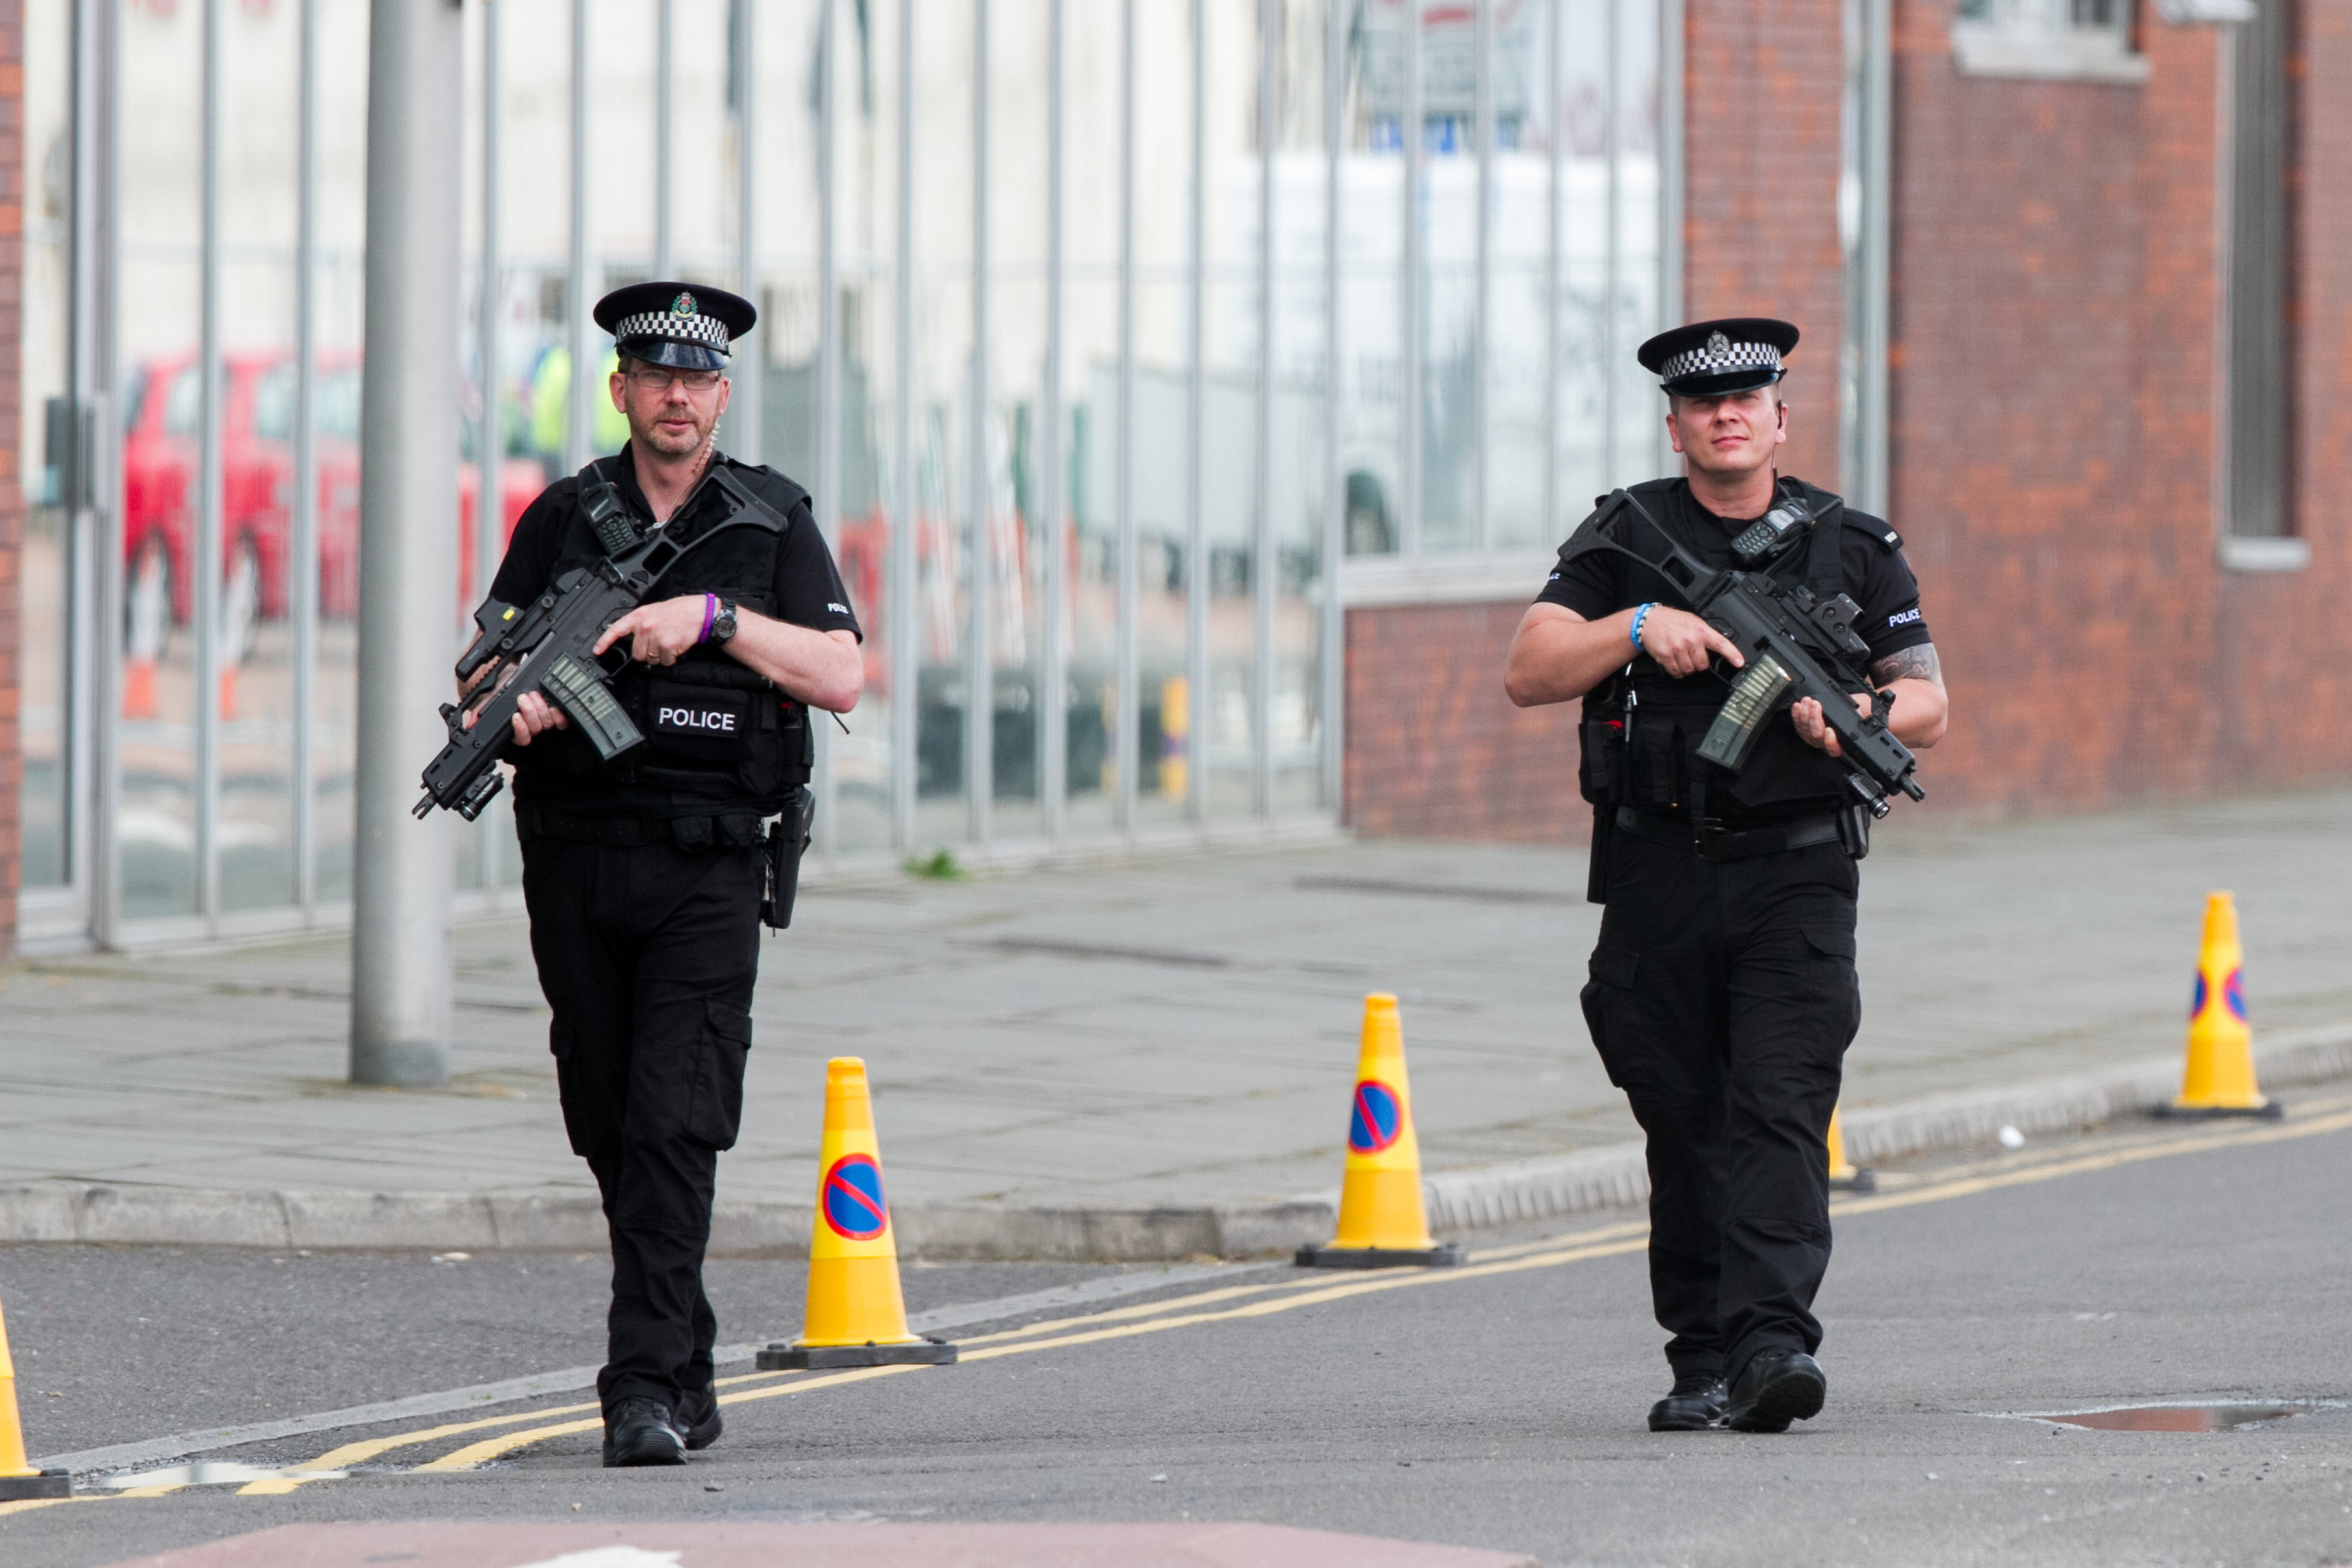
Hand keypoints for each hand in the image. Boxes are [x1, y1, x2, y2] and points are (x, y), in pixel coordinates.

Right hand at [458, 689, 570, 746]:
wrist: (511, 674)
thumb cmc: (500, 688)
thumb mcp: (488, 698)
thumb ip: (480, 713)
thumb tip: (471, 726)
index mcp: (515, 728)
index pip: (520, 738)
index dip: (520, 729)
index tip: (516, 716)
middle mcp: (531, 726)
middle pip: (535, 728)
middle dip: (530, 713)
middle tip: (524, 698)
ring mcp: (544, 720)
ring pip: (547, 723)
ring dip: (541, 708)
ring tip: (533, 695)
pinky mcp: (556, 713)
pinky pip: (562, 721)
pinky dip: (559, 714)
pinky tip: (553, 706)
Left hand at [594, 594, 710, 666]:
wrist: (699, 613)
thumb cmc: (679, 612)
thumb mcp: (654, 611)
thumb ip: (641, 624)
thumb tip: (632, 640)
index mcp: (639, 616)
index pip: (616, 630)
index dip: (604, 642)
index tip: (597, 651)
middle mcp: (645, 626)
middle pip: (637, 653)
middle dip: (647, 653)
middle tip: (659, 643)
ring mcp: (655, 636)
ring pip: (651, 659)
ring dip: (660, 656)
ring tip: (669, 642)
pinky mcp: (667, 645)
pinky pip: (664, 662)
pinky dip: (671, 658)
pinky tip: (676, 646)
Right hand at [1636, 606, 1743, 678]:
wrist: (1649, 621)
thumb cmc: (1672, 621)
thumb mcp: (1693, 621)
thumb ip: (1705, 633)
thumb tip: (1717, 647)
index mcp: (1700, 630)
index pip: (1720, 643)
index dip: (1732, 654)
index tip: (1739, 662)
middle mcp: (1690, 640)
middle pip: (1703, 665)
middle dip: (1699, 663)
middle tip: (1692, 654)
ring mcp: (1678, 649)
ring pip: (1690, 670)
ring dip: (1687, 667)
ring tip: (1682, 657)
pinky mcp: (1666, 657)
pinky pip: (1677, 672)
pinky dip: (1677, 671)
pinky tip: (1675, 662)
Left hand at [1790, 691, 1875, 756]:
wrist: (1853, 713)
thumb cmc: (1859, 716)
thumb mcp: (1863, 717)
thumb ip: (1863, 718)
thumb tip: (1869, 715)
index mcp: (1843, 745)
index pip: (1835, 750)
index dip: (1830, 742)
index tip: (1830, 730)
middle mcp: (1827, 744)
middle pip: (1816, 737)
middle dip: (1814, 719)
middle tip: (1815, 704)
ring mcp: (1815, 738)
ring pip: (1805, 731)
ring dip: (1805, 714)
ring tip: (1807, 701)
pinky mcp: (1805, 731)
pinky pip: (1798, 727)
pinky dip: (1797, 716)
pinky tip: (1797, 706)